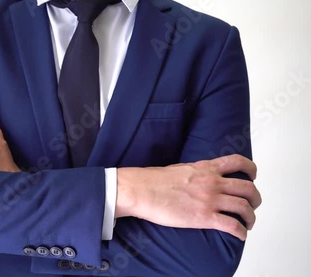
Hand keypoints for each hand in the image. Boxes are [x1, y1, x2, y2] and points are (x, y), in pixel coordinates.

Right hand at [116, 154, 261, 240]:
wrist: (143, 190)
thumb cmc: (154, 180)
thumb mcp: (180, 168)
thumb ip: (195, 172)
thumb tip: (197, 177)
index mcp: (206, 168)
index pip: (237, 162)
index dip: (251, 169)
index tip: (252, 176)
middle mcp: (212, 182)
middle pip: (247, 188)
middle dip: (255, 198)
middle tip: (253, 205)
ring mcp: (210, 200)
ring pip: (244, 207)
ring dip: (251, 217)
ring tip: (249, 223)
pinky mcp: (204, 217)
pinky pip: (232, 225)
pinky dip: (241, 232)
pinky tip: (241, 235)